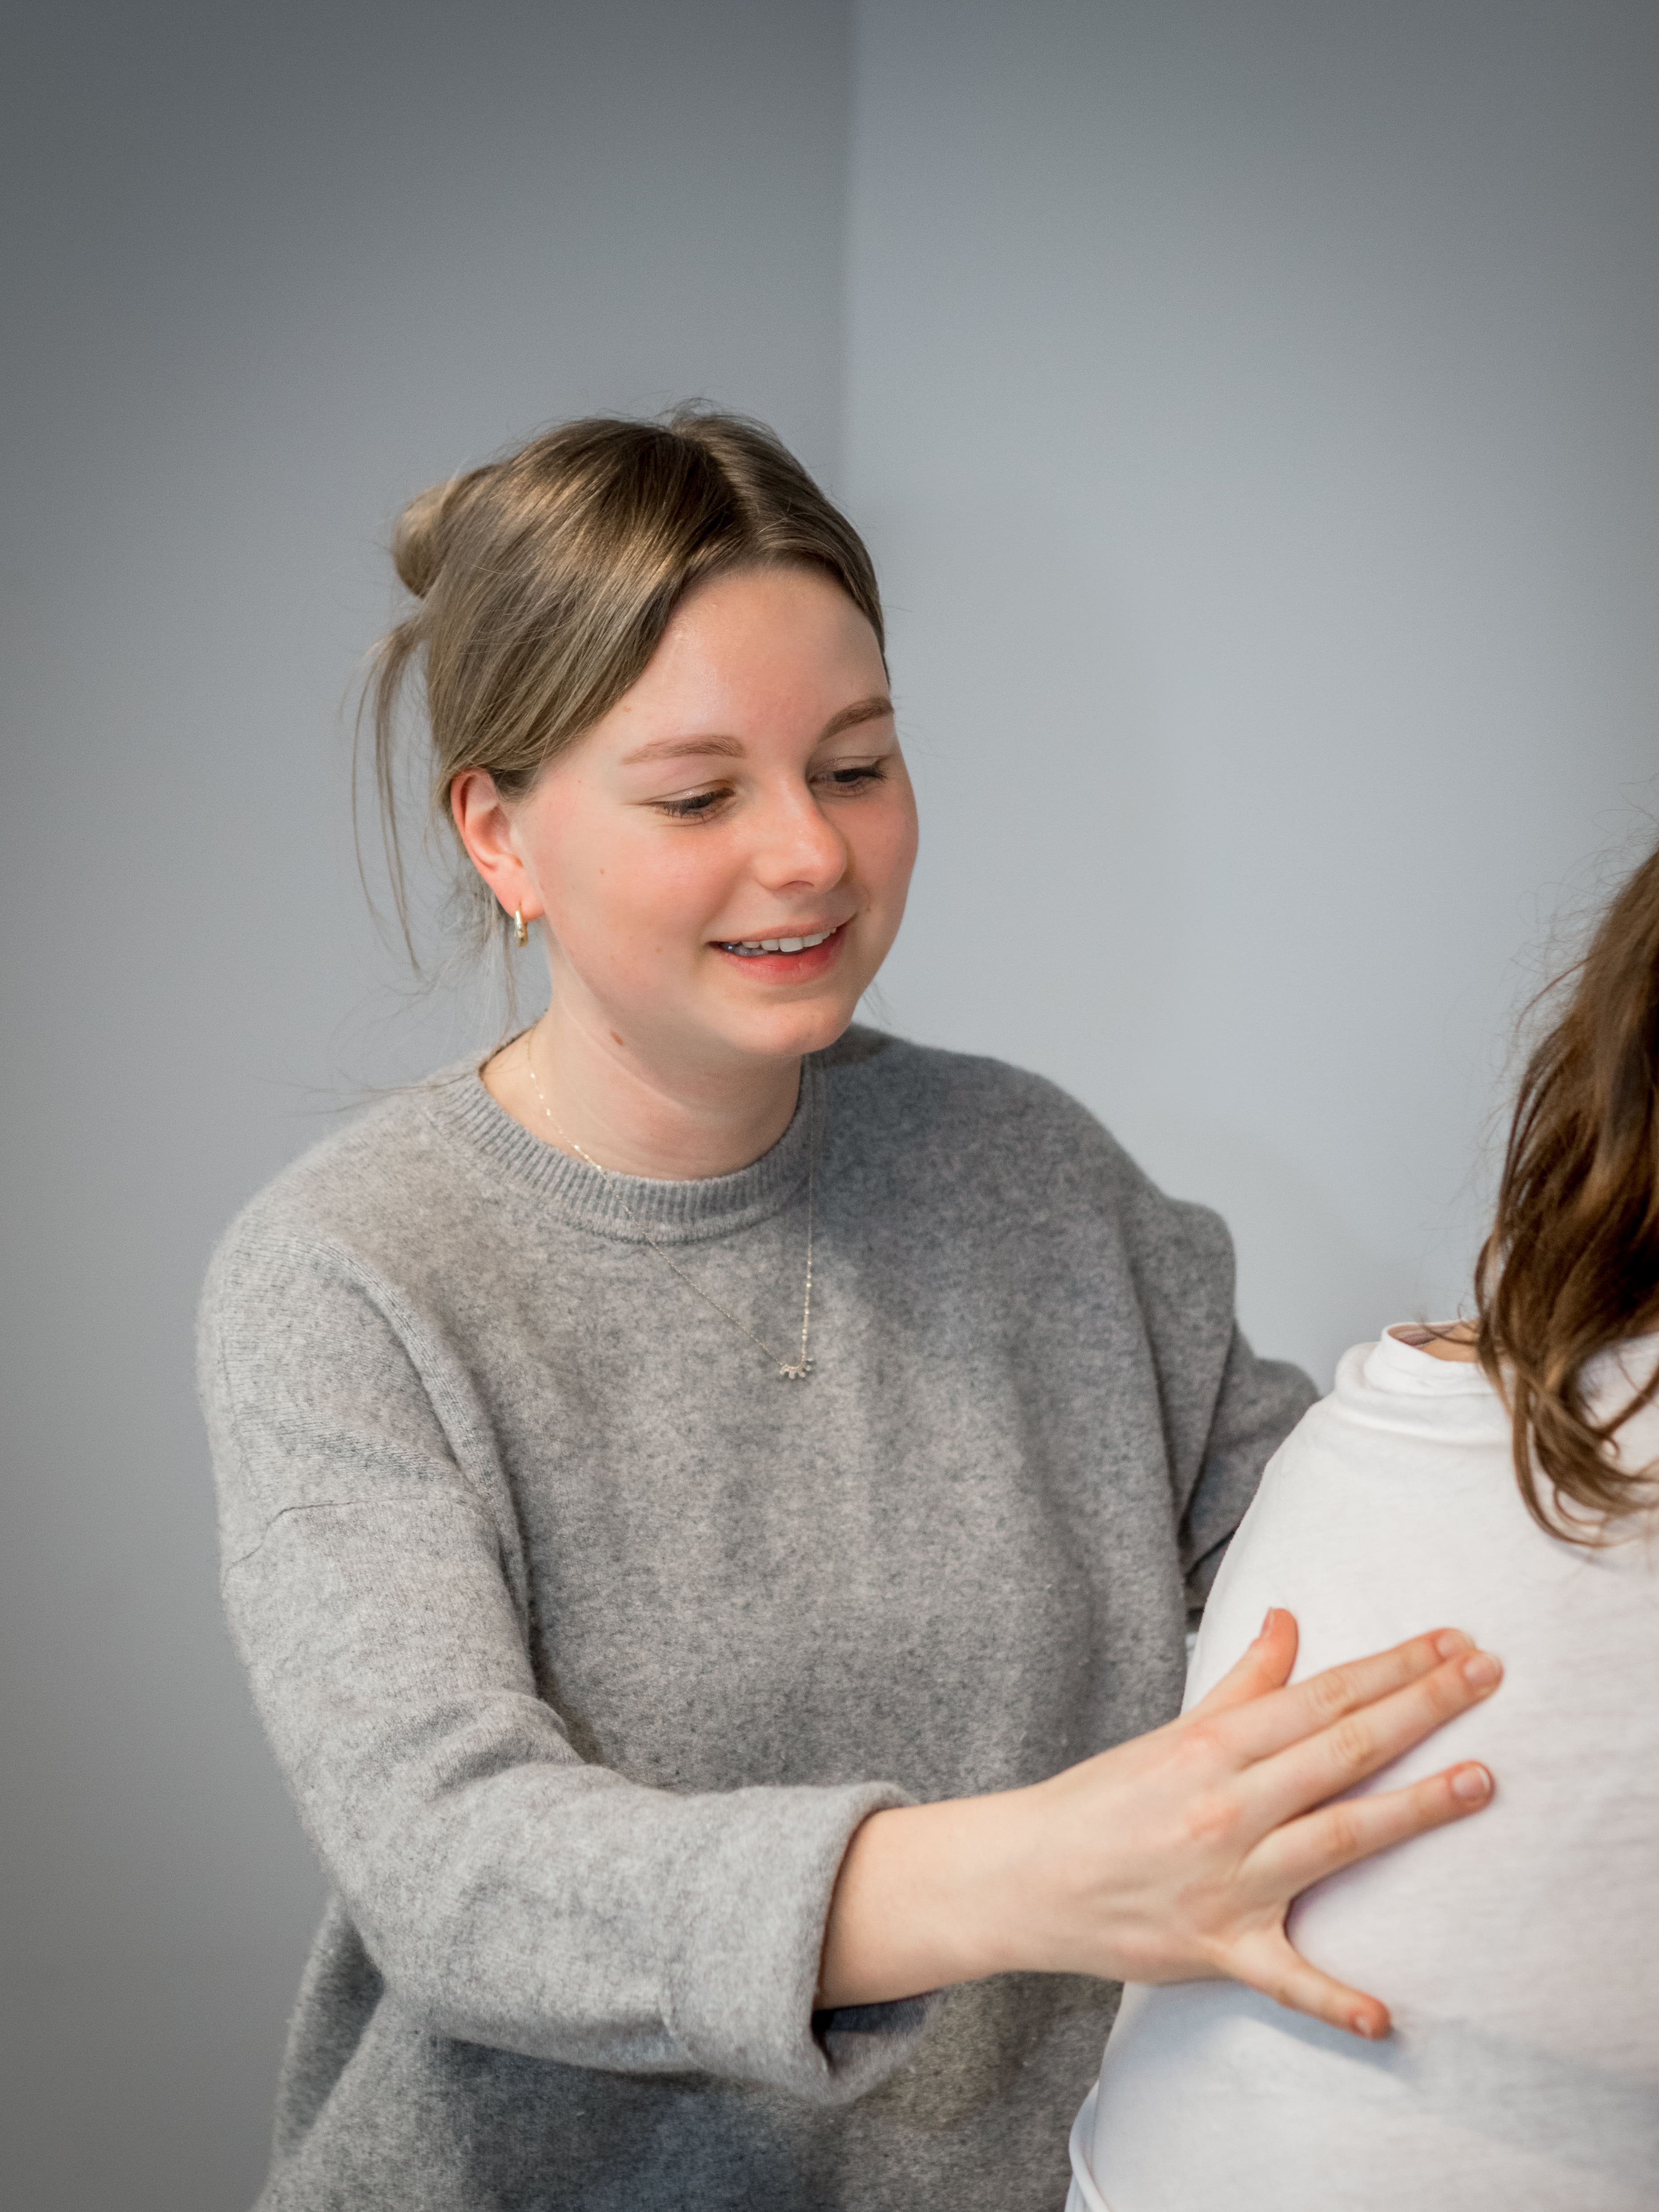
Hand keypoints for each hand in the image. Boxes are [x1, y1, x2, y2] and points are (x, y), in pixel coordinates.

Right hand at [818, 1611, 1498, 2037]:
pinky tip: (1386, 2018)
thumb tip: (1289, 1621)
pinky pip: (1283, 1978)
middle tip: (1487, 1674)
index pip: (1322, 1696)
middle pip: (1342, 1750)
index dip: (1393, 1666)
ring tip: (1480, 1781)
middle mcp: (1226, 1806)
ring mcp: (1225, 1879)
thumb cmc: (1104, 1800)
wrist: (1025, 1875)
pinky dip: (1332, 2000)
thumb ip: (1242, 1684)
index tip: (1453, 1643)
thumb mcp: (1173, 1733)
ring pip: (1336, 1838)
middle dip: (1421, 1709)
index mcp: (1213, 1746)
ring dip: (1413, 1812)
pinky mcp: (1217, 1948)